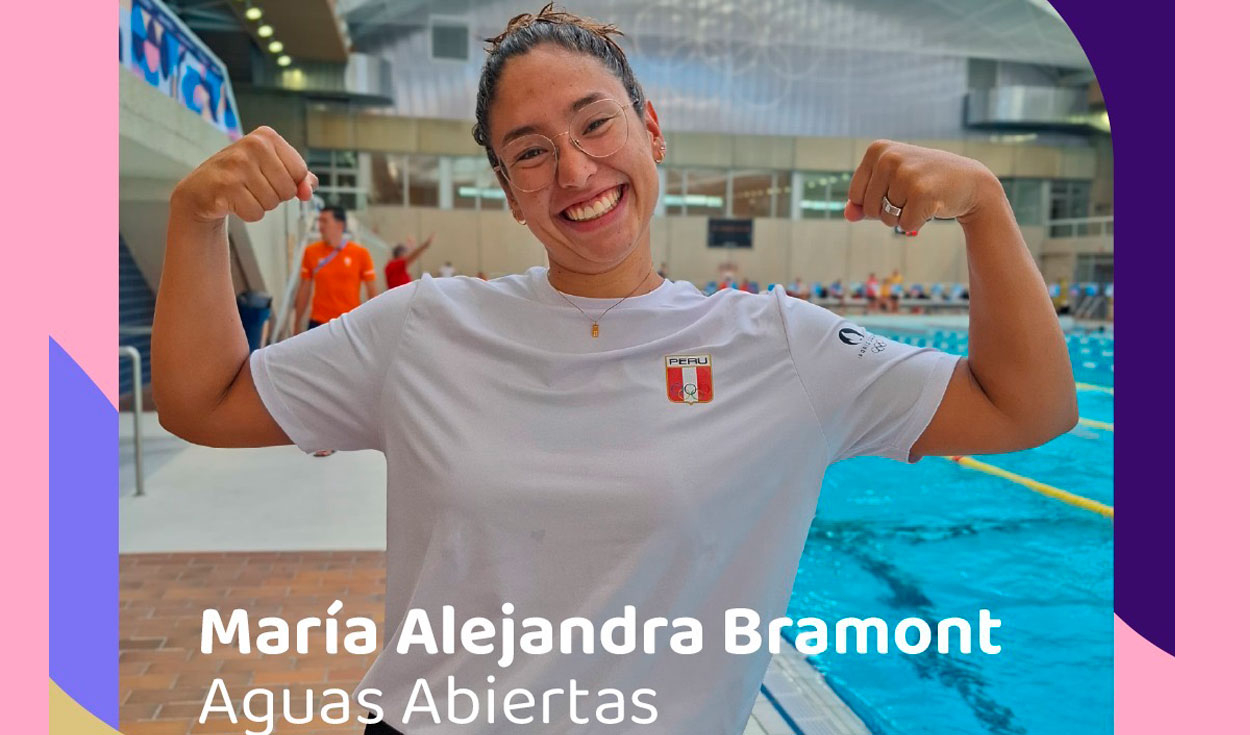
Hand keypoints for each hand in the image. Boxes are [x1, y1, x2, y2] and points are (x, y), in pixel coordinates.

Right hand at [171, 126, 316, 223]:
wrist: (202, 189)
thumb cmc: (242, 177)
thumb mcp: (273, 169)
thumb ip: (299, 178)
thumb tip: (308, 190)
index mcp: (267, 136)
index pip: (300, 172)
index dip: (290, 183)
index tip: (269, 177)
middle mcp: (252, 145)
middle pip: (288, 189)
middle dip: (275, 196)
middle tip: (253, 187)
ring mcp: (238, 164)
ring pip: (273, 202)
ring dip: (261, 205)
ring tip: (242, 192)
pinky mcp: (226, 186)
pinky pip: (256, 213)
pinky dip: (248, 214)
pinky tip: (233, 201)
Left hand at [844, 140, 1001, 232]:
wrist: (969, 181)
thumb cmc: (924, 182)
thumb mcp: (890, 184)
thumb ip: (863, 200)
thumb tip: (848, 215)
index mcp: (877, 150)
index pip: (855, 196)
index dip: (874, 202)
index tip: (895, 187)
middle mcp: (889, 158)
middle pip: (869, 209)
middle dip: (888, 212)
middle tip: (912, 194)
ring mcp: (906, 174)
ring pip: (887, 219)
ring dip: (904, 217)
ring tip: (922, 198)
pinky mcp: (922, 192)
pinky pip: (905, 224)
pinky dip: (917, 222)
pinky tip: (932, 204)